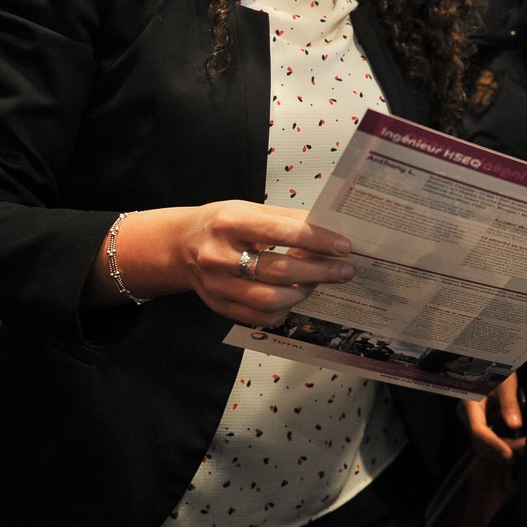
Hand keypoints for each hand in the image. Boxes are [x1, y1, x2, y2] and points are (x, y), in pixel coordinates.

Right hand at [101, 201, 355, 319]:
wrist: (180, 245)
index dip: (317, 240)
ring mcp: (217, 285)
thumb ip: (287, 219)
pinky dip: (284, 311)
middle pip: (280, 271)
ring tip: (319, 282)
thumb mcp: (250, 209)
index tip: (344, 246)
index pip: (282, 232)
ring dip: (304, 293)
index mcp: (230, 223)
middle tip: (345, 269)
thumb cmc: (222, 223)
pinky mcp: (219, 306)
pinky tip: (295, 297)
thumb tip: (329, 228)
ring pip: (271, 300)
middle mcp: (220, 256)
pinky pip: (259, 317)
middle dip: (320, 272)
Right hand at [460, 373, 525, 463]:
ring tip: (523, 447)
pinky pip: (489, 438)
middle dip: (503, 448)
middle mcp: (467, 415)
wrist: (488, 363)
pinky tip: (517, 444)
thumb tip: (516, 425)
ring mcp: (473, 420)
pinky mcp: (480, 422)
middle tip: (525, 446)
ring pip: (484, 444)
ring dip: (503, 448)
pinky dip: (502, 444)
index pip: (479, 431)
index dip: (494, 444)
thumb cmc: (495, 367)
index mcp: (470, 403)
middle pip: (482, 441)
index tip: (510, 453)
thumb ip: (509, 403)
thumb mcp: (505, 382)